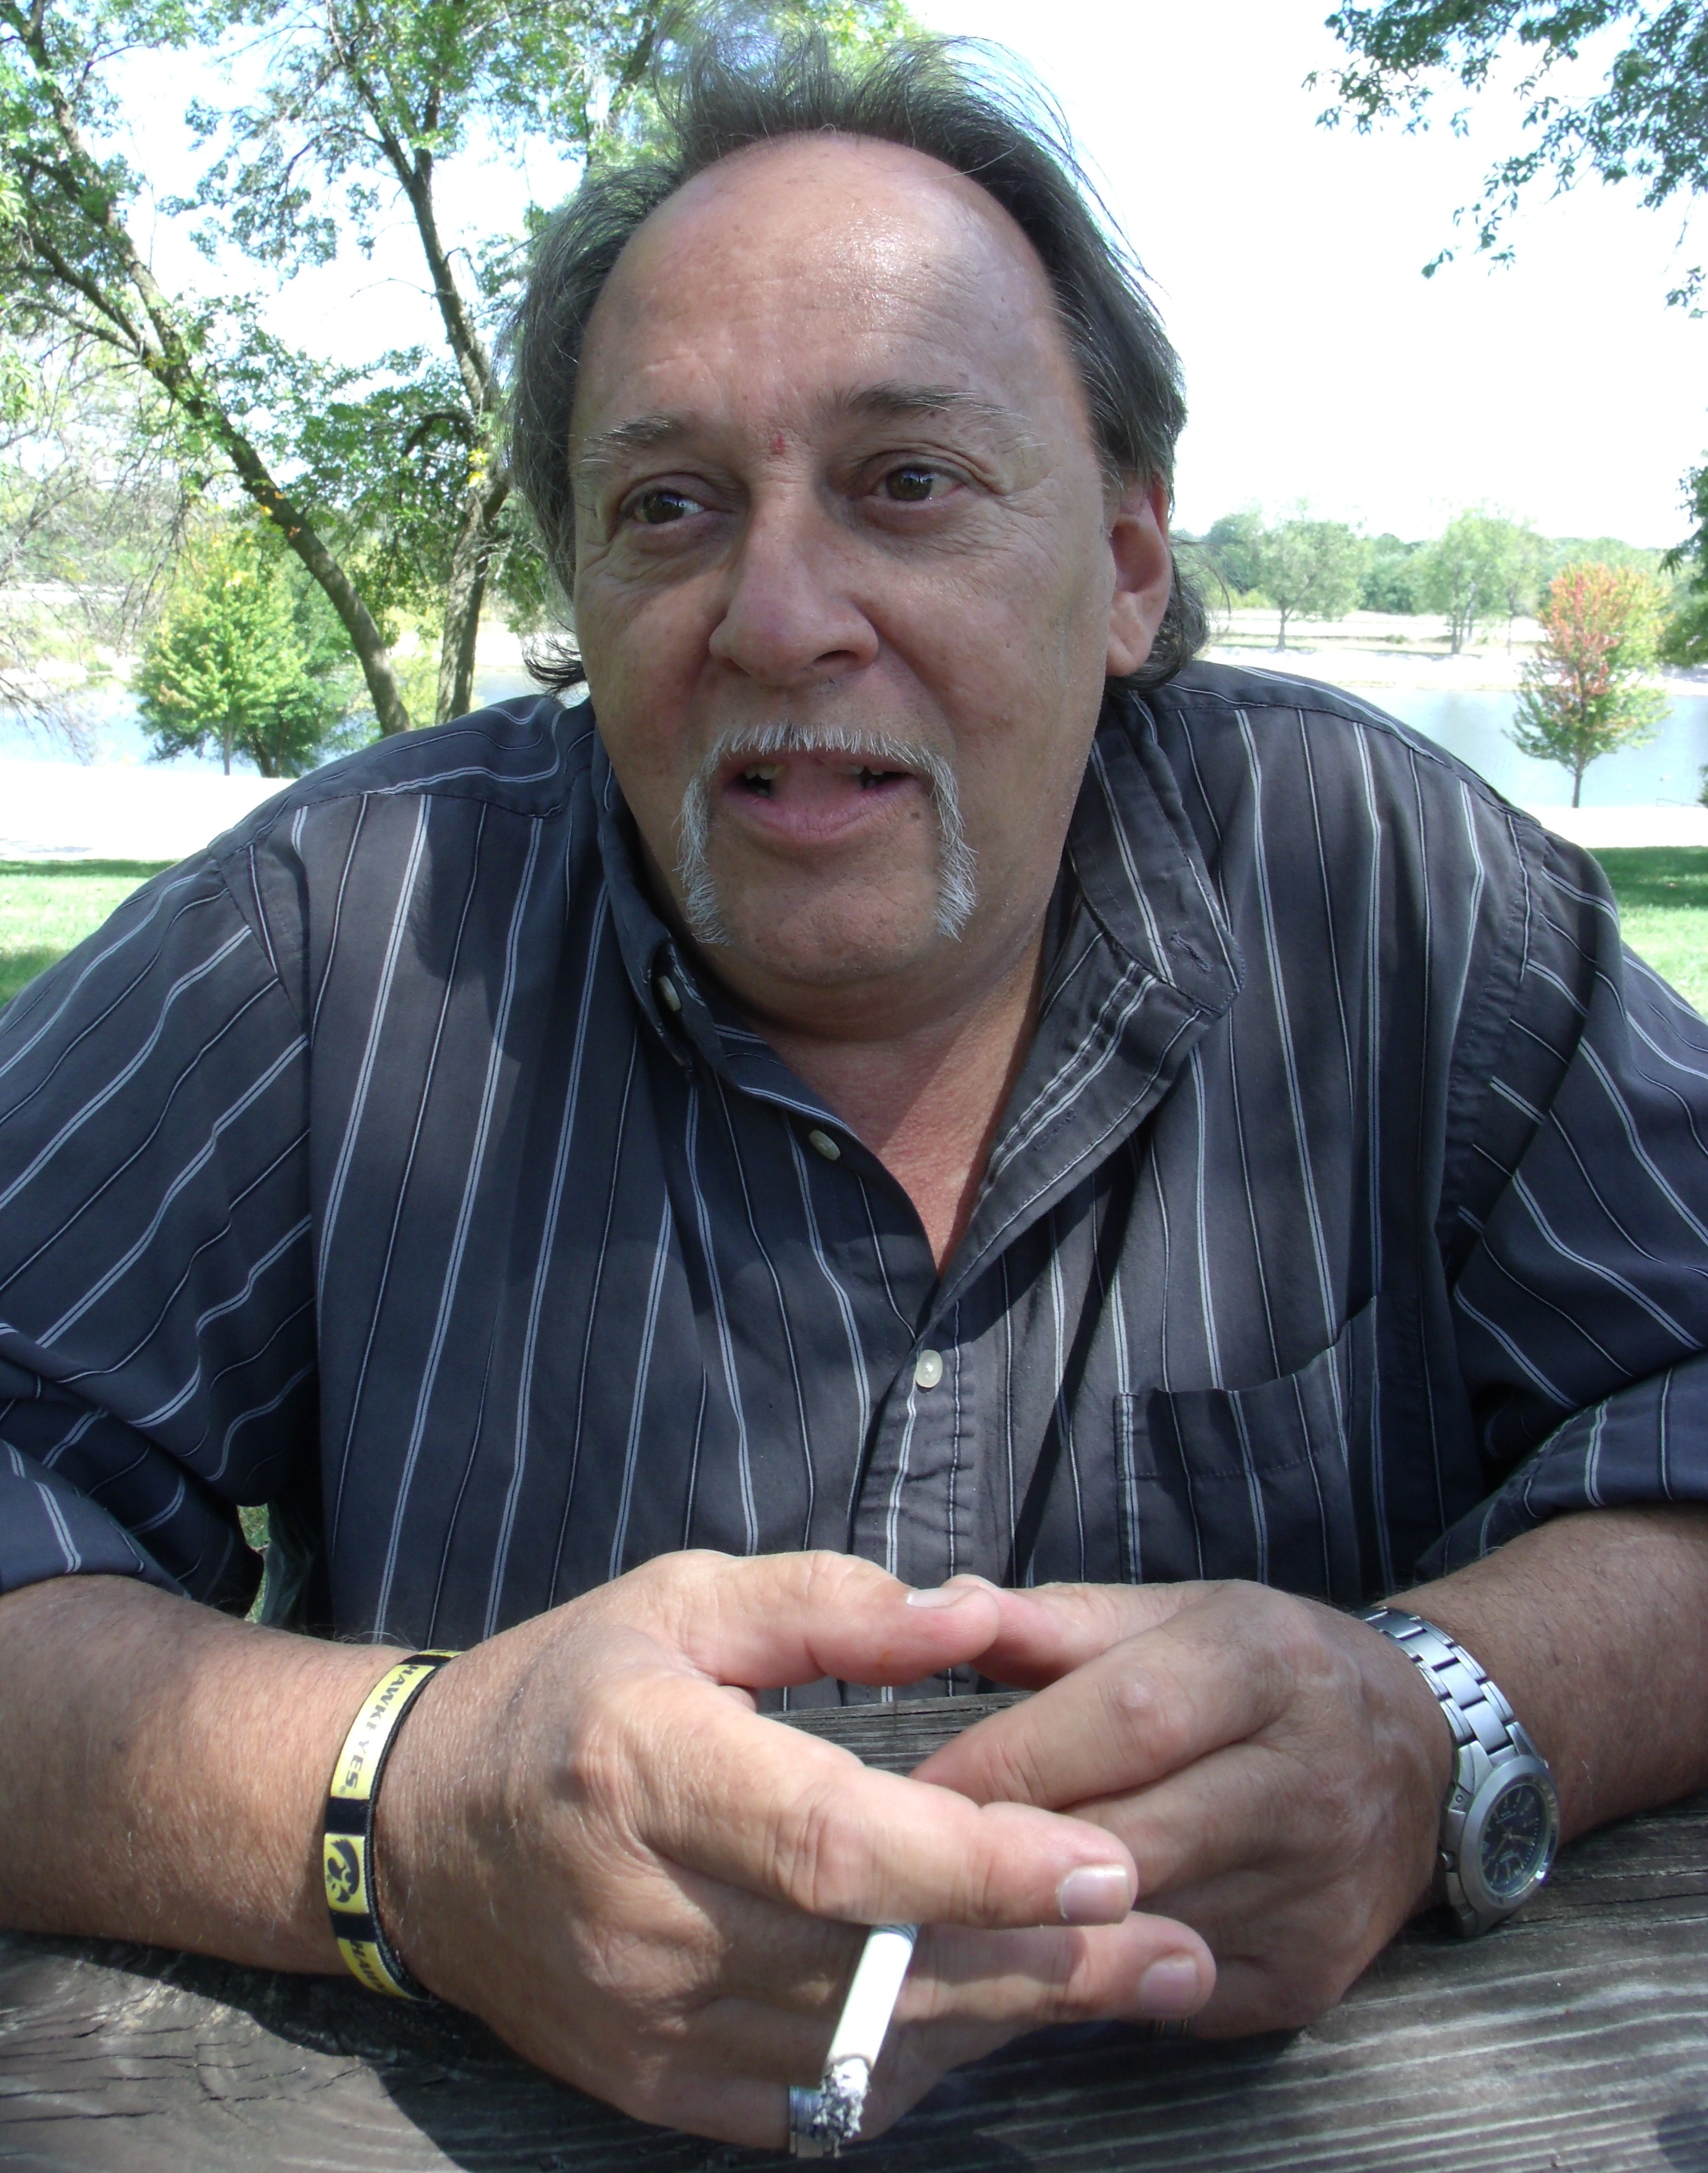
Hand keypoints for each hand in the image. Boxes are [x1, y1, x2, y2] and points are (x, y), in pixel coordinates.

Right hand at [374, 1551, 1214, 2142]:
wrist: (416, 1831)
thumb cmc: (566, 1691)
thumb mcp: (684, 1600)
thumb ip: (834, 1606)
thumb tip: (978, 1616)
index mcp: (649, 1766)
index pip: (837, 1842)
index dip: (978, 1864)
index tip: (1105, 1861)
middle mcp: (645, 1911)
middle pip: (873, 1965)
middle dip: (1044, 1963)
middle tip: (1178, 1945)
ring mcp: (644, 2021)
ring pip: (859, 2050)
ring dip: (1007, 2019)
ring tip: (1138, 1980)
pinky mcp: (649, 2087)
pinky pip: (813, 2108)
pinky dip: (916, 2070)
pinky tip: (996, 2020)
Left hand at [911, 1578, 1452, 2035]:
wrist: (1422, 1756)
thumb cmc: (1261, 1671)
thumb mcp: (1174, 1615)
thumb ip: (1051, 1620)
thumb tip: (931, 1610)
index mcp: (1263, 1663)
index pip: (1121, 1717)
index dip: (1006, 1758)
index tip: (911, 1787)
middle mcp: (1304, 1779)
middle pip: (1125, 1832)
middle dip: (1005, 1852)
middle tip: (912, 1858)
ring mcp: (1317, 1891)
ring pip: (1141, 1922)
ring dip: (1039, 1919)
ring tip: (961, 1903)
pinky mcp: (1310, 1976)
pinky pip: (1173, 1983)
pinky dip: (1104, 1969)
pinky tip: (1057, 1941)